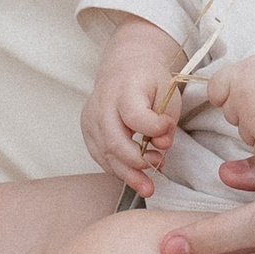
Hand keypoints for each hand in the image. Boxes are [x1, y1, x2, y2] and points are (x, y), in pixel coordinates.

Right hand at [81, 21, 186, 193]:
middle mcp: (102, 104)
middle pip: (115, 142)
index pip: (135, 117)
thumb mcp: (167, 92)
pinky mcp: (87, 130)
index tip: (167, 128)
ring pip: (105, 155)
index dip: (154, 129)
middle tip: (159, 163)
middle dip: (138, 162)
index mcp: (124, 90)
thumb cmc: (149, 80)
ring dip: (128, 175)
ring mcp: (91, 118)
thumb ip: (167, 119)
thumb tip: (162, 146)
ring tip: (148, 187)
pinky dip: (117, 169)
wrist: (125, 66)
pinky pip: (100, 157)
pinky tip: (133, 175)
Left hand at [212, 50, 254, 156]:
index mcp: (240, 73)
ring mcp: (253, 123)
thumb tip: (226, 93)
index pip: (215, 89)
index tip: (247, 96)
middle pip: (232, 114)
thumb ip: (248, 76)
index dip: (229, 95)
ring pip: (247, 135)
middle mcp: (241, 97)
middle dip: (250, 114)